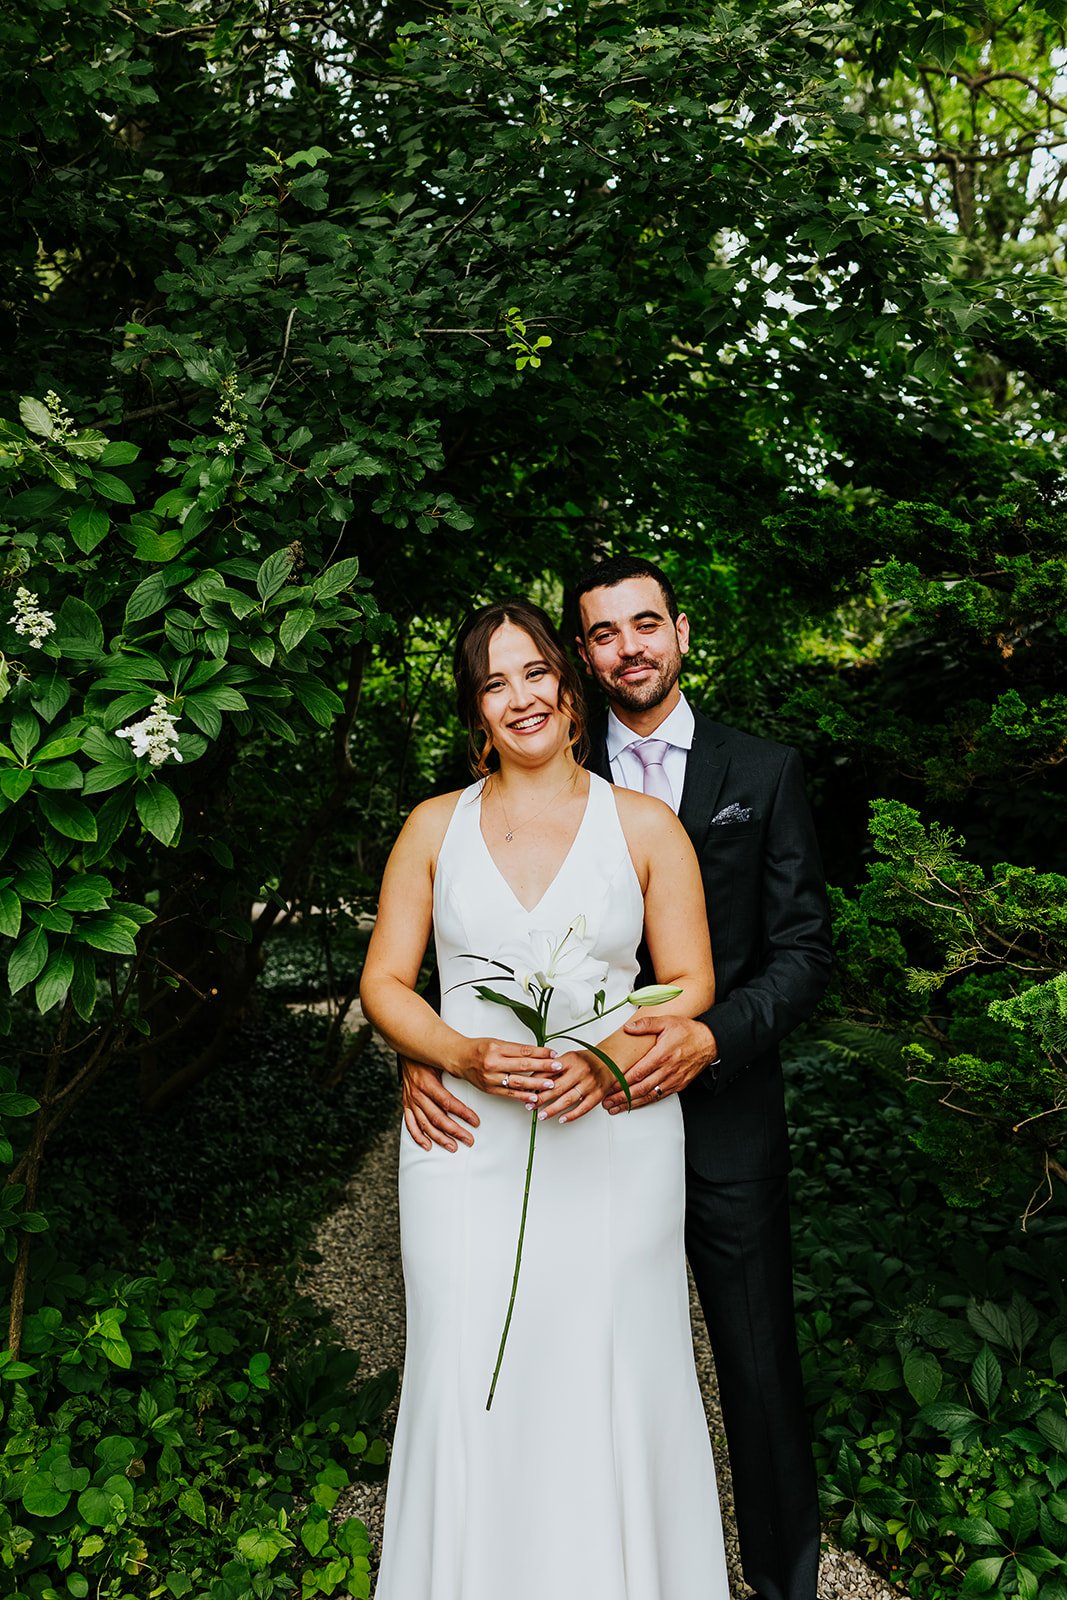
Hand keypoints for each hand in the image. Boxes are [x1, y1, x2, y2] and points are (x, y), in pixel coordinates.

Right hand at [402, 1059, 479, 1151]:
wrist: (407, 1049)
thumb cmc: (427, 1055)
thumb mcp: (441, 1060)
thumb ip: (454, 1071)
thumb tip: (474, 1078)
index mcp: (427, 1083)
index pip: (447, 1102)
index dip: (463, 1113)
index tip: (475, 1121)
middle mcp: (417, 1094)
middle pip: (438, 1118)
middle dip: (455, 1130)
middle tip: (469, 1140)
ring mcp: (410, 1101)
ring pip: (425, 1125)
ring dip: (439, 1138)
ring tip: (453, 1146)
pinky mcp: (406, 1104)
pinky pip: (410, 1124)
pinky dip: (418, 1137)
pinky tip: (428, 1146)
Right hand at [457, 1038, 560, 1101]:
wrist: (459, 1058)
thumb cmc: (478, 1049)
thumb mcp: (497, 1042)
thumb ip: (516, 1049)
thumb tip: (538, 1053)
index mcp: (496, 1048)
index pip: (524, 1051)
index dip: (541, 1052)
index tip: (553, 1053)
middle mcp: (493, 1063)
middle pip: (523, 1065)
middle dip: (543, 1067)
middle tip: (557, 1067)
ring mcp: (491, 1078)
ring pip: (518, 1082)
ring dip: (537, 1084)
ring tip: (551, 1084)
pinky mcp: (490, 1089)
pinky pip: (509, 1094)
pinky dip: (523, 1096)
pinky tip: (534, 1097)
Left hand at [535, 1049, 612, 1124]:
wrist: (608, 1062)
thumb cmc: (585, 1061)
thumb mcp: (568, 1059)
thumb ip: (552, 1068)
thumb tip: (533, 1080)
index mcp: (571, 1060)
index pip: (550, 1072)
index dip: (536, 1082)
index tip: (527, 1090)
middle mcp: (581, 1071)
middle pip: (557, 1087)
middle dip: (541, 1098)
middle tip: (530, 1105)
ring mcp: (590, 1084)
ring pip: (568, 1099)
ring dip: (553, 1109)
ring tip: (541, 1115)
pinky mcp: (597, 1095)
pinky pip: (583, 1108)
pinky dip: (571, 1115)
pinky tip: (561, 1119)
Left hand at [603, 1016, 717, 1112]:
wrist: (710, 1042)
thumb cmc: (689, 1032)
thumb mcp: (667, 1021)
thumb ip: (646, 1024)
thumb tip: (628, 1027)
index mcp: (662, 1055)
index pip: (638, 1072)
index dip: (622, 1081)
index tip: (609, 1086)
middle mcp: (668, 1070)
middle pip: (641, 1088)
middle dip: (622, 1097)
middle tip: (607, 1102)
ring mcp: (673, 1080)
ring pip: (649, 1095)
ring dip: (631, 1103)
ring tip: (616, 1107)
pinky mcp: (678, 1085)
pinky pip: (659, 1096)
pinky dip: (645, 1102)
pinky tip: (635, 1105)